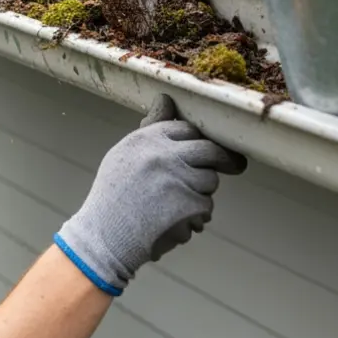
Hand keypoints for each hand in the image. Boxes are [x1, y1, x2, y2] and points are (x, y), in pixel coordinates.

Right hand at [54, 94, 246, 294]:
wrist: (105, 237)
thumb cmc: (112, 197)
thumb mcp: (124, 154)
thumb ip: (150, 129)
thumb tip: (165, 100)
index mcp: (147, 139)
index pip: (188, 130)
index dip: (197, 142)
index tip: (201, 151)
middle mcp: (164, 154)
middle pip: (209, 150)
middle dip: (221, 161)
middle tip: (232, 167)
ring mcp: (179, 179)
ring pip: (210, 181)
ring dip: (199, 193)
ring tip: (175, 205)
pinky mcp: (191, 205)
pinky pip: (205, 207)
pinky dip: (195, 217)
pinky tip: (174, 223)